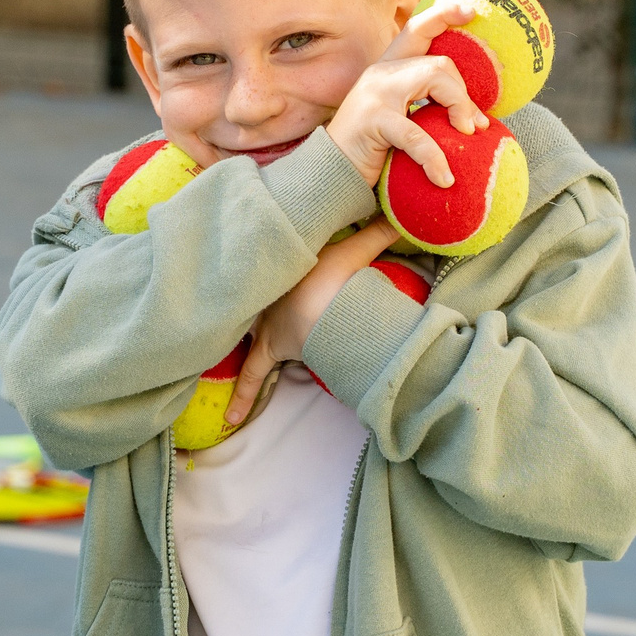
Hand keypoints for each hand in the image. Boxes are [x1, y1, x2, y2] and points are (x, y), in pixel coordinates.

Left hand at [223, 220, 396, 425]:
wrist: (320, 303)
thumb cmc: (333, 274)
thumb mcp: (356, 249)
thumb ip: (378, 232)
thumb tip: (404, 216)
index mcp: (285, 271)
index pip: (271, 265)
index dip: (267, 266)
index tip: (261, 263)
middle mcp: (270, 296)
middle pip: (255, 298)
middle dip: (248, 299)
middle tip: (243, 301)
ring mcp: (266, 323)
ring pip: (248, 332)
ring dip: (244, 339)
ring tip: (234, 349)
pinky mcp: (269, 349)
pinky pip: (253, 376)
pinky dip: (244, 397)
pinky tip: (232, 419)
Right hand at [322, 0, 496, 186]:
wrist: (329, 173)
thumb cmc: (370, 149)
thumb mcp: (398, 119)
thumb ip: (423, 105)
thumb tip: (474, 116)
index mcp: (388, 68)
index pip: (417, 29)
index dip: (444, 15)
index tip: (472, 10)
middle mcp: (381, 72)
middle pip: (439, 62)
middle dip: (464, 93)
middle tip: (475, 125)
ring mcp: (375, 93)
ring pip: (434, 78)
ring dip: (460, 109)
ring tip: (466, 137)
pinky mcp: (374, 120)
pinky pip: (417, 135)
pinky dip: (435, 158)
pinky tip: (444, 179)